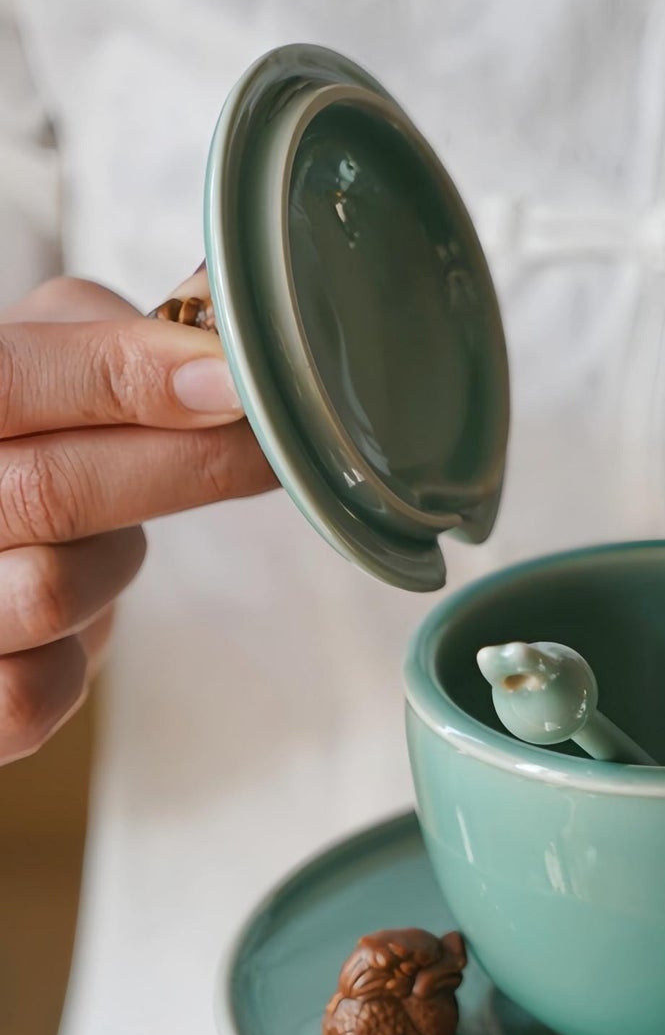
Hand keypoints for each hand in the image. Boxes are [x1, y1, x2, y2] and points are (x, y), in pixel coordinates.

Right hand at [0, 276, 274, 764]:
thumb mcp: (28, 367)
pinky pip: (36, 693)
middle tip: (267, 453)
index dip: (125, 378)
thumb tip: (218, 349)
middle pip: (51, 492)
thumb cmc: (3, 455)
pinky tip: (58, 625)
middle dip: (183, 471)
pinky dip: (73, 657)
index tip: (233, 384)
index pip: (12, 381)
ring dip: (107, 567)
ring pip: (53, 591)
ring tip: (88, 542)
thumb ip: (96, 341)